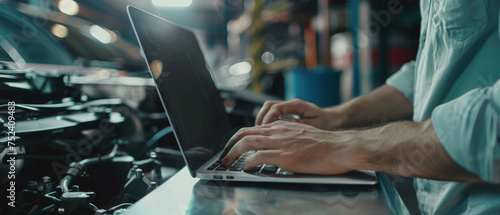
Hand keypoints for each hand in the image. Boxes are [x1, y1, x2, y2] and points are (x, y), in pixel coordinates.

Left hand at [220, 121, 355, 174]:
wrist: (340, 147)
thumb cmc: (326, 145)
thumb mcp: (302, 135)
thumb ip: (287, 138)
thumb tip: (278, 147)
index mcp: (282, 127)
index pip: (253, 128)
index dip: (238, 138)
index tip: (232, 147)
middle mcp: (278, 131)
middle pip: (245, 133)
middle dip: (230, 145)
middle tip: (224, 157)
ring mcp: (280, 143)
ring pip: (247, 142)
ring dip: (233, 153)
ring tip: (227, 163)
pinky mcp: (285, 155)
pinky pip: (258, 156)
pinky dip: (248, 162)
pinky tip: (246, 168)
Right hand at [256, 99, 342, 129]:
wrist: (332, 119)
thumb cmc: (326, 123)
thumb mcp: (315, 126)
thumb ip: (300, 126)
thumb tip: (286, 128)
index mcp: (297, 105)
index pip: (276, 108)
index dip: (267, 119)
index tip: (263, 130)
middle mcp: (291, 103)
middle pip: (268, 105)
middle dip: (261, 118)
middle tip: (257, 132)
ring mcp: (289, 107)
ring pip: (268, 108)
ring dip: (262, 119)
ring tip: (260, 133)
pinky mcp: (288, 112)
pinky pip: (272, 113)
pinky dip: (267, 121)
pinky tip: (267, 132)